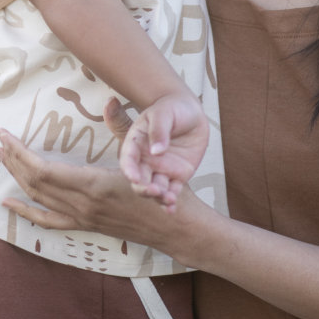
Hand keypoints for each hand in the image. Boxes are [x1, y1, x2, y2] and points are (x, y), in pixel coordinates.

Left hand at [0, 123, 177, 247]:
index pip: (42, 169)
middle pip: (35, 182)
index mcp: (93, 184)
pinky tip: (8, 204)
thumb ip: (123, 127)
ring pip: (38, 198)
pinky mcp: (85, 225)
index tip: (4, 135)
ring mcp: (82, 217)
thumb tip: (110, 100)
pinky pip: (48, 221)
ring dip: (16, 178)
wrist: (176, 227)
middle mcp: (82, 204)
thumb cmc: (164, 187)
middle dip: (12, 160)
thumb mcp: (143, 155)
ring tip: (1, 158)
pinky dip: (26, 212)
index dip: (19, 152)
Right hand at [120, 94, 207, 209]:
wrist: (190, 112)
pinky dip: (170, 202)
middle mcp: (145, 160)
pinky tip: (171, 210)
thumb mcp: (163, 113)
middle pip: (139, 179)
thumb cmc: (171, 108)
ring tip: (168, 199)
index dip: (129, 168)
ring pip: (155, 188)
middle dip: (143, 188)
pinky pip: (172, 191)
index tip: (133, 177)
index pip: (128, 158)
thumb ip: (159, 130)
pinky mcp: (177, 176)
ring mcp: (161, 169)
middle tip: (153, 191)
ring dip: (158, 197)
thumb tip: (157, 151)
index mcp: (136, 143)